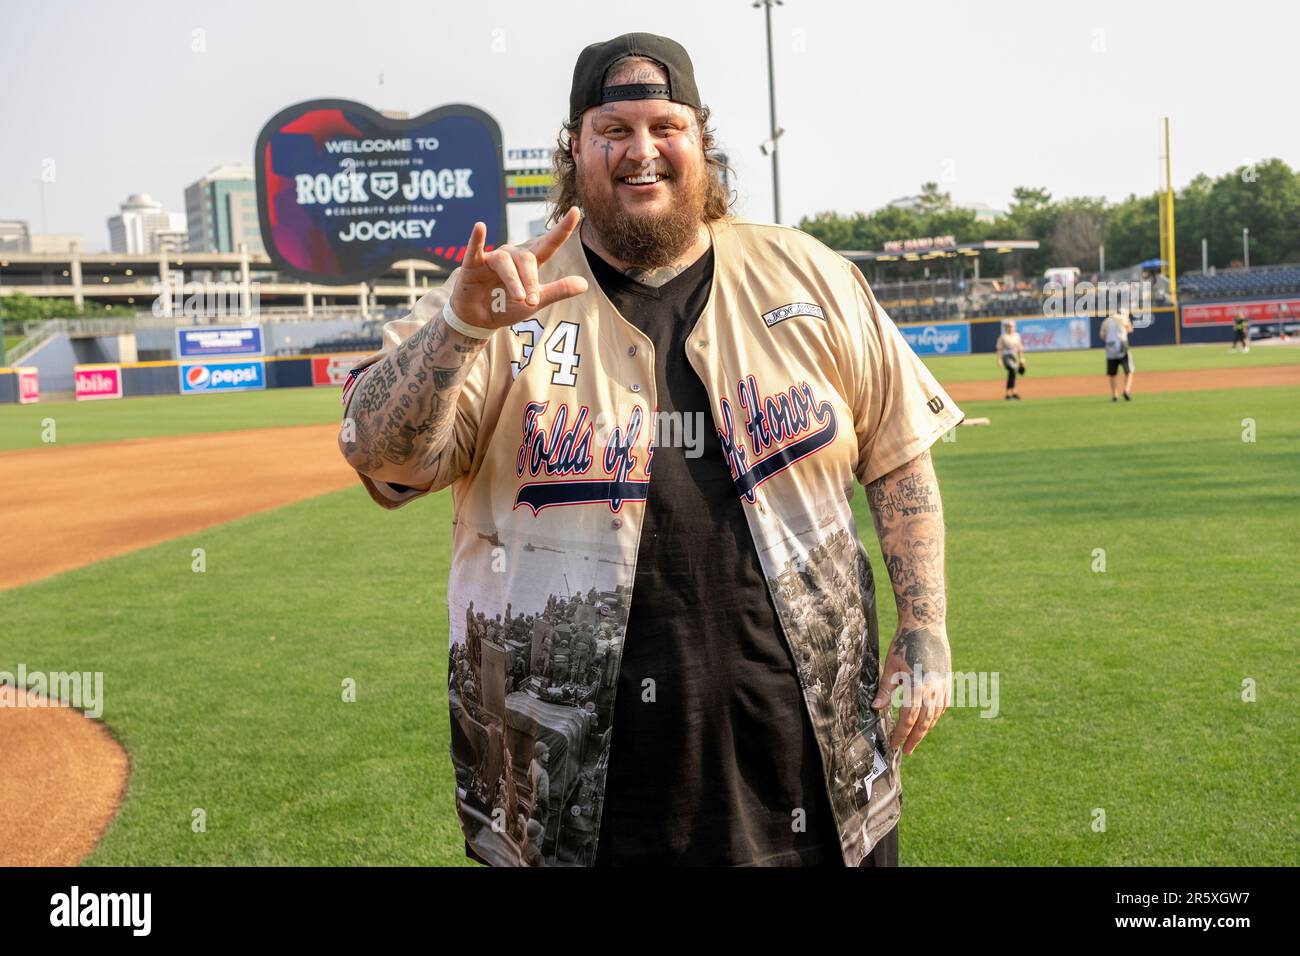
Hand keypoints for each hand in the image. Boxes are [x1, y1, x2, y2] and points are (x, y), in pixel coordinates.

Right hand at [449, 207, 588, 331]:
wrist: (479, 320)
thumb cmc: (506, 307)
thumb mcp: (535, 303)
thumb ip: (557, 291)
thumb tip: (585, 284)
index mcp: (529, 264)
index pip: (549, 244)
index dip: (562, 229)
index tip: (577, 211)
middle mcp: (512, 256)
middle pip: (527, 259)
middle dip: (531, 281)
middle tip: (531, 302)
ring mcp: (492, 258)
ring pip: (506, 261)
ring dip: (513, 280)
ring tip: (519, 298)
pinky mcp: (472, 264)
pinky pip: (475, 249)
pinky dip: (477, 239)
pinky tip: (480, 227)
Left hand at [871, 626, 951, 755]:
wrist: (926, 624)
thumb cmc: (904, 643)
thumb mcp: (890, 666)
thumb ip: (885, 690)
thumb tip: (876, 709)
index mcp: (916, 687)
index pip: (908, 719)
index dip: (900, 734)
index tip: (894, 745)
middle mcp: (932, 689)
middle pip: (924, 722)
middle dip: (914, 738)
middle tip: (906, 751)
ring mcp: (943, 685)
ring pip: (935, 715)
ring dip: (925, 729)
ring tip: (916, 739)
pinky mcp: (947, 680)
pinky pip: (943, 705)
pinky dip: (936, 716)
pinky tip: (929, 721)